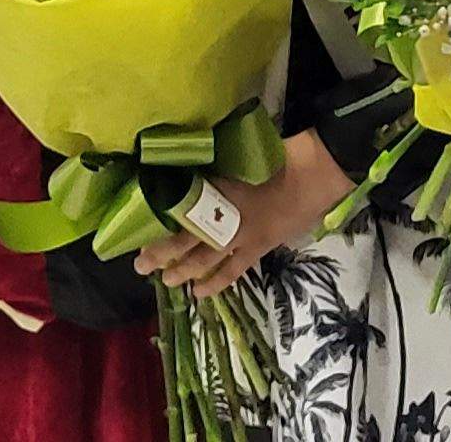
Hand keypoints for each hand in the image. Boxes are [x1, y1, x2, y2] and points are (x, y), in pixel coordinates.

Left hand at [131, 131, 351, 298]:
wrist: (309, 175)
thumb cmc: (273, 159)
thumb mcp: (233, 161)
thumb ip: (209, 175)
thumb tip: (183, 178)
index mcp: (214, 193)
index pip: (178, 216)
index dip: (159, 230)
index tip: (141, 238)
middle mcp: (222, 219)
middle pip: (185, 241)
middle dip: (162, 256)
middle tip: (142, 267)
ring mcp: (240, 238)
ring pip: (205, 260)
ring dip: (183, 271)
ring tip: (166, 280)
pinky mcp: (258, 248)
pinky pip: (233, 271)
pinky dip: (216, 283)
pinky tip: (199, 292)